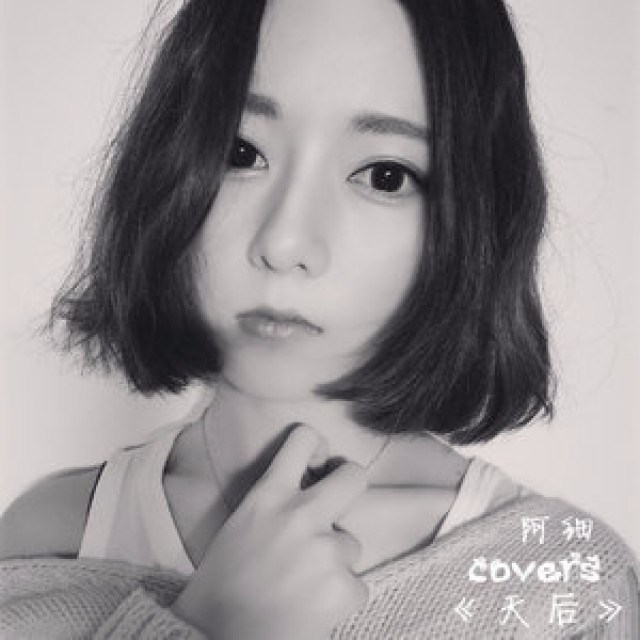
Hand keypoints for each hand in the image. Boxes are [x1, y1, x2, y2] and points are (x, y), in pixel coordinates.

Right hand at [172, 424, 368, 639]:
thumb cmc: (220, 589)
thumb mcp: (240, 528)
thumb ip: (273, 505)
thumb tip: (307, 492)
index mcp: (268, 495)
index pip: (304, 439)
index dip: (316, 446)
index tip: (318, 462)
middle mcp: (300, 514)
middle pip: (354, 476)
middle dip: (350, 486)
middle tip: (338, 503)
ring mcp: (324, 550)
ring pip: (351, 544)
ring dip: (335, 562)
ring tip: (303, 585)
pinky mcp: (343, 588)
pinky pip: (356, 586)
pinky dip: (340, 599)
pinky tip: (312, 610)